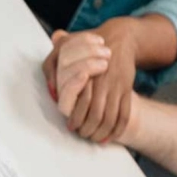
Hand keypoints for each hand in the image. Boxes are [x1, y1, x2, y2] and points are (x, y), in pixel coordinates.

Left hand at [43, 18, 137, 141]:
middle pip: (95, 114)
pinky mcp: (126, 89)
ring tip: (95, 139)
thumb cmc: (88, 44)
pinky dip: (118, 128)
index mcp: (84, 73)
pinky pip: (125, 113)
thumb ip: (52, 65)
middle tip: (83, 136)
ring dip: (102, 132)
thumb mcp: (65, 47)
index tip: (71, 127)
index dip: (75, 118)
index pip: (79, 102)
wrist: (120, 37)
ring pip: (110, 117)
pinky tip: (112, 136)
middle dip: (88, 129)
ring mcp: (115, 86)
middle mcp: (100, 82)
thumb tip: (50, 89)